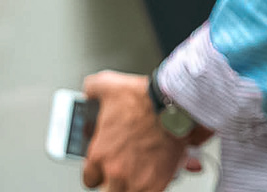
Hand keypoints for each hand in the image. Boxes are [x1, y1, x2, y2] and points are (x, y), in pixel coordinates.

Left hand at [78, 71, 198, 191]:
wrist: (178, 104)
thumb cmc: (147, 98)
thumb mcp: (111, 86)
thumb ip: (93, 89)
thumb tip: (89, 90)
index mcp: (99, 154)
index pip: (90, 177)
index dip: (99, 171)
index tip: (108, 166)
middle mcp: (114, 171)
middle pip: (107, 190)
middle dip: (116, 181)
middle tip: (126, 170)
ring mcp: (136, 180)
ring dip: (135, 185)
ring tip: (143, 174)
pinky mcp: (157, 183)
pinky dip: (155, 187)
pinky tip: (159, 178)